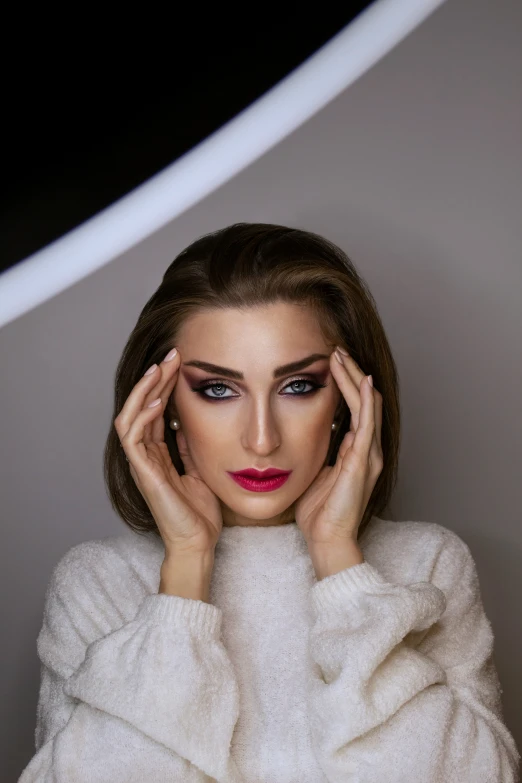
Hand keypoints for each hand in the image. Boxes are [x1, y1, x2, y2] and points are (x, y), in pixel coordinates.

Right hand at [114, 348, 222, 555]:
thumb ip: (189, 446)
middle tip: (172, 352)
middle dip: (155, 378)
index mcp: (158, 452)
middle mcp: (146, 454)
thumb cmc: (200, 512)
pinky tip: (160, 401)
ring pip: (130, 415)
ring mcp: (141, 463)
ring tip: (161, 367)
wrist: (198, 542)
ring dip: (145, 390)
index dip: (164, 384)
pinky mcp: (143, 472)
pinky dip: (143, 416)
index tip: (180, 361)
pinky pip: (133, 438)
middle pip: (141, 406)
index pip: (155, 409)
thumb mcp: (199, 467)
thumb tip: (188, 422)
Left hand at [294, 346, 382, 547]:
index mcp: (357, 452)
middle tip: (336, 348)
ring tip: (341, 355)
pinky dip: (366, 401)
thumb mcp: (317, 472)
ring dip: (355, 379)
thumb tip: (315, 432)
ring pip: (367, 406)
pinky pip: (368, 425)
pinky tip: (364, 382)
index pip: (355, 408)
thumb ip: (322, 452)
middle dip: (351, 373)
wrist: (327, 541)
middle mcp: (368, 450)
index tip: (330, 362)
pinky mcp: (364, 462)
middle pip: (365, 401)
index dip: (345, 384)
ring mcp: (370, 455)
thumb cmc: (318, 512)